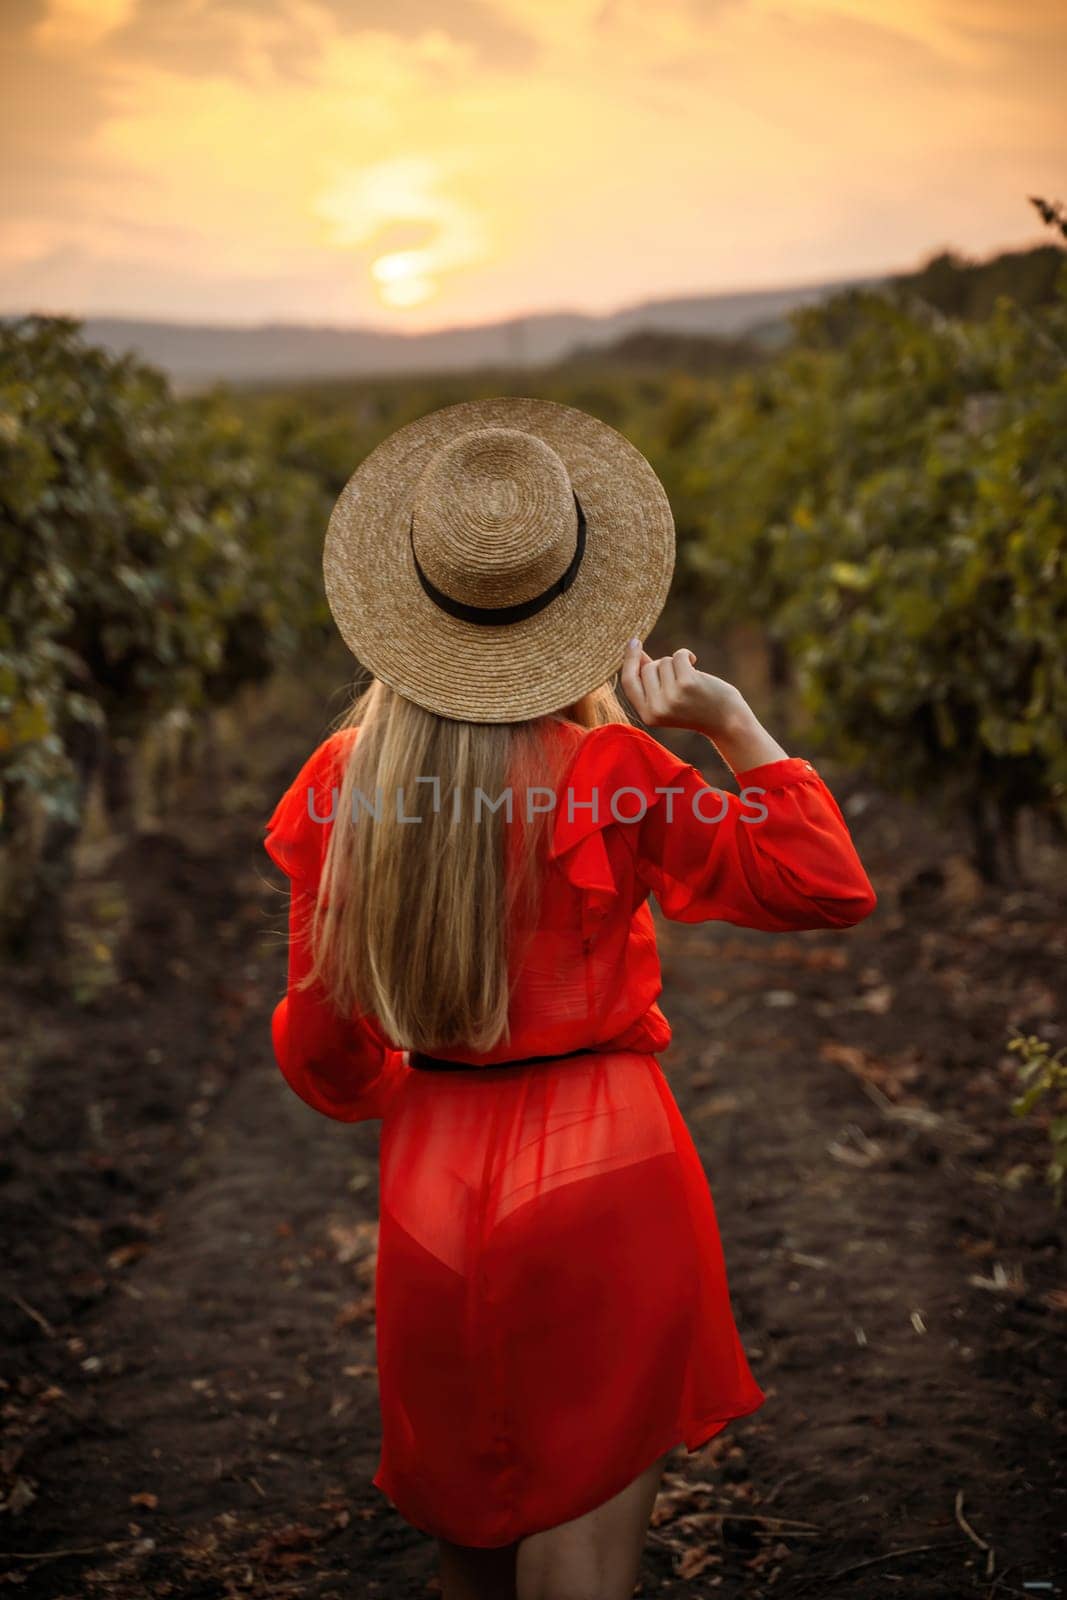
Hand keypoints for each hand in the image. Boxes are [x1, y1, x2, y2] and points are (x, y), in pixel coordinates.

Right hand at [620, 638, 745, 737]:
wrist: (727, 722)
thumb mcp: (667, 699)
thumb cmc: (696, 707)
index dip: (629, 660)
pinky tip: (695, 664)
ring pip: (663, 661)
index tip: (633, 642)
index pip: (628, 682)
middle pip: (647, 668)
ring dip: (677, 664)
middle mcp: (656, 708)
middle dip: (662, 665)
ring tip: (690, 679)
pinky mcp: (686, 684)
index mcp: (648, 715)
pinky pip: (678, 656)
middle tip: (678, 677)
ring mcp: (671, 697)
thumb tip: (635, 654)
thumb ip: (650, 681)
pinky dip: (686, 655)